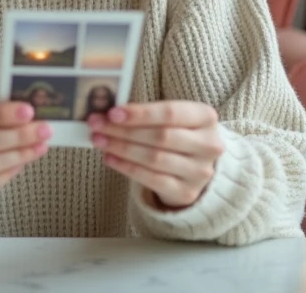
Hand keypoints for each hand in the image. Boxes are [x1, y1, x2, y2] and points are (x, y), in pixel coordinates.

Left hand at [89, 101, 223, 209]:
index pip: (170, 113)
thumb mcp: (174, 119)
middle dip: (124, 131)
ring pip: (154, 158)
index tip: (112, 113)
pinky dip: (127, 168)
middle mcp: (208, 145)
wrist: (198, 168)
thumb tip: (110, 113)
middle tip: (97, 125)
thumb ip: (148, 114)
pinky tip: (110, 158)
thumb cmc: (179, 135)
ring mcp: (199, 171)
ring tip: (99, 141)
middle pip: (160, 136)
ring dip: (121, 148)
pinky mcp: (186, 192)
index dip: (140, 113)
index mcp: (206, 117)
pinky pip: (152, 179)